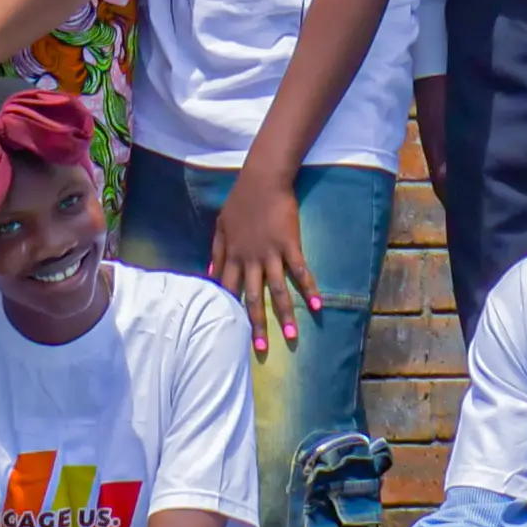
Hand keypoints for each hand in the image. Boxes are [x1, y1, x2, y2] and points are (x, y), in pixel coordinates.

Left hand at [210, 164, 323, 358]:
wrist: (262, 179)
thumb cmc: (241, 200)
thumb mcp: (221, 225)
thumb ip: (215, 251)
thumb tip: (208, 274)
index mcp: (233, 255)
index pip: (228, 288)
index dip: (227, 310)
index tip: (227, 331)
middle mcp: (250, 259)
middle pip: (253, 297)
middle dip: (256, 324)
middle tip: (260, 348)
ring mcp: (271, 253)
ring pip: (278, 290)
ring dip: (285, 315)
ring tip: (291, 337)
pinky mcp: (290, 244)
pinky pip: (300, 271)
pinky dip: (310, 288)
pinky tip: (318, 305)